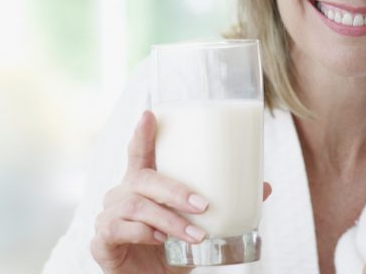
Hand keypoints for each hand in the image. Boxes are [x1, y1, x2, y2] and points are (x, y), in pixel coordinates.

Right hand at [90, 111, 271, 273]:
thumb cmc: (169, 250)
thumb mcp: (198, 227)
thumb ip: (223, 208)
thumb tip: (264, 187)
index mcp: (142, 185)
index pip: (139, 153)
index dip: (143, 133)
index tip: (150, 114)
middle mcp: (122, 194)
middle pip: (143, 178)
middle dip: (174, 189)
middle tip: (203, 204)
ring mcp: (108, 216)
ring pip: (135, 206)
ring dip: (169, 220)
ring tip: (196, 235)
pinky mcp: (101, 240)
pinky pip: (117, 229)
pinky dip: (142, 233)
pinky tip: (160, 240)